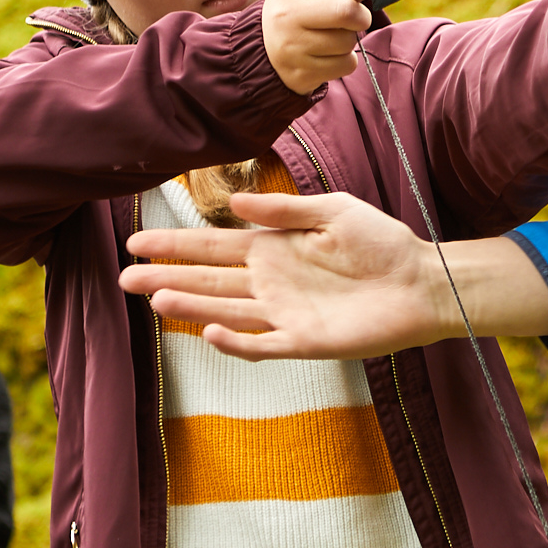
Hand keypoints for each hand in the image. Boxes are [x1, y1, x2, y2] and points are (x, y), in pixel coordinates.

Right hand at [121, 189, 547, 356]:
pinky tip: (206, 331)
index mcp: (274, 247)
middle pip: (207, 279)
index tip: (135, 241)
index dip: (174, 244)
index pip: (213, 245)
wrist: (423, 282)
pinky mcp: (305, 341)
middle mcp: (271, 282)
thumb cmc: (382, 243)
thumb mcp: (333, 211)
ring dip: (190, 304)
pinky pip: (262, 344)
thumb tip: (234, 203)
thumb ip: (283, 209)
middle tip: (124, 279)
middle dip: (165, 277)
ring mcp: (284, 313)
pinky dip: (235, 341)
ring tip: (155, 298)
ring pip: (225, 310)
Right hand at [264, 0, 370, 93]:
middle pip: (347, 11)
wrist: (260, 55)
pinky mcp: (302, 72)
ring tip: (330, 38)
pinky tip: (326, 57)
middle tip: (356, 18)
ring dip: (349, 41)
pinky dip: (344, 62)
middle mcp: (288, 15)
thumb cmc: (294, 13)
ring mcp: (293, 46)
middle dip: (361, 16)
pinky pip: (346, 64)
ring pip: (349, 41)